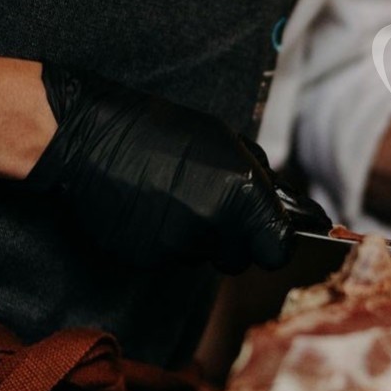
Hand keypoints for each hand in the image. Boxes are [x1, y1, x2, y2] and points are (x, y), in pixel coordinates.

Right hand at [25, 65, 331, 272]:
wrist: (92, 140)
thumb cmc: (165, 132)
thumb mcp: (230, 143)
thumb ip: (265, 183)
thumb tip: (298, 213)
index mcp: (243, 196)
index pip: (278, 251)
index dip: (276, 243)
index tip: (270, 234)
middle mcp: (213, 227)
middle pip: (241, 258)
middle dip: (236, 239)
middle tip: (214, 205)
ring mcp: (176, 247)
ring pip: (204, 257)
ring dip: (200, 237)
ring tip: (175, 197)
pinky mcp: (144, 259)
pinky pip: (171, 258)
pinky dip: (167, 240)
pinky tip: (152, 208)